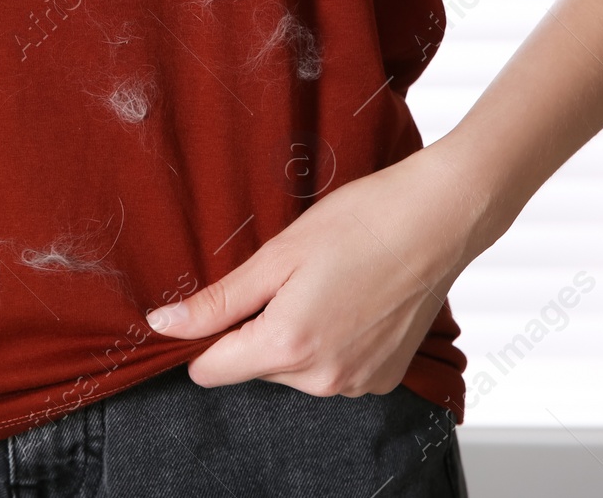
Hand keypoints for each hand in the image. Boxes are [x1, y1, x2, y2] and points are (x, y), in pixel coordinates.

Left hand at [143, 142, 488, 396]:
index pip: (210, 372)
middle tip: (288, 277)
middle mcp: (322, 379)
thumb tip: (164, 326)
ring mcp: (356, 383)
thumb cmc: (360, 222)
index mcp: (288, 346)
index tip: (220, 301)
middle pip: (252, 368)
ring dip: (294, 334)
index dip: (203, 337)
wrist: (439, 218)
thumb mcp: (277, 255)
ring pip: (293, 369)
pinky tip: (350, 301)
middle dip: (256, 328)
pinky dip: (331, 341)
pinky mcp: (382, 378)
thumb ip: (218, 301)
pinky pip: (331, 369)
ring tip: (325, 284)